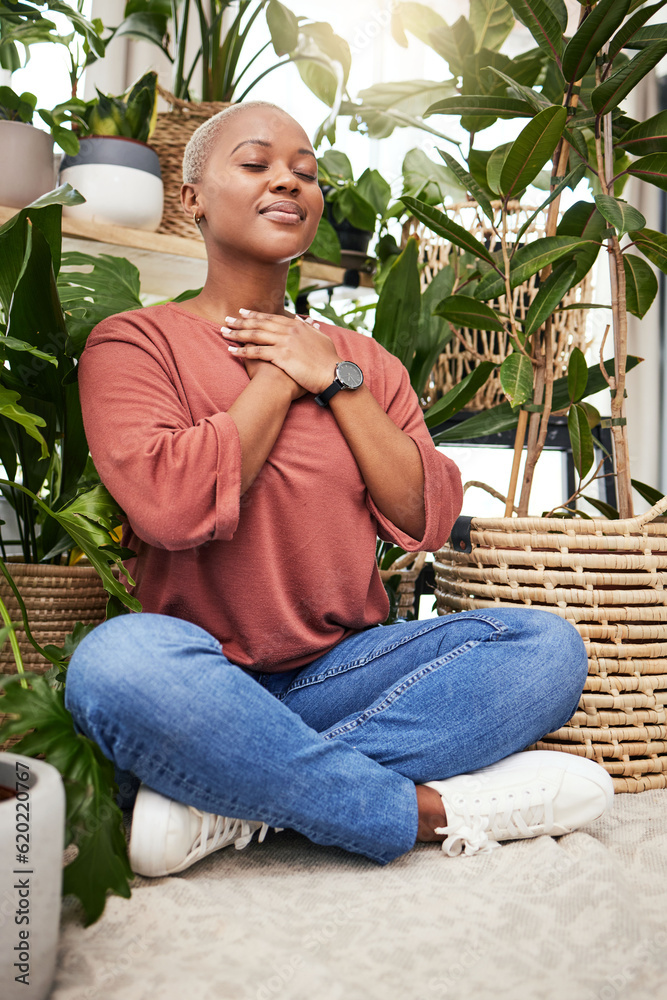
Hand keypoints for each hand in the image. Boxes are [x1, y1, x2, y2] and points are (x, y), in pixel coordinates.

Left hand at [222, 310, 340, 394]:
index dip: (255, 315)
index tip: (243, 313)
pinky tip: (231, 351)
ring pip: (255, 336)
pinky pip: (256, 352)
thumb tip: (304, 321)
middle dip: (241, 322)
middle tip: (226, 319)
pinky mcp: (281, 357)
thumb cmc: (328, 360)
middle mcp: (288, 331)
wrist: (333, 374)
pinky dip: (242, 351)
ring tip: (223, 332)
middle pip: (259, 324)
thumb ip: (309, 329)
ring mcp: (284, 343)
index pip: (271, 318)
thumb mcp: (321, 339)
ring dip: (237, 334)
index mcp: (296, 326)